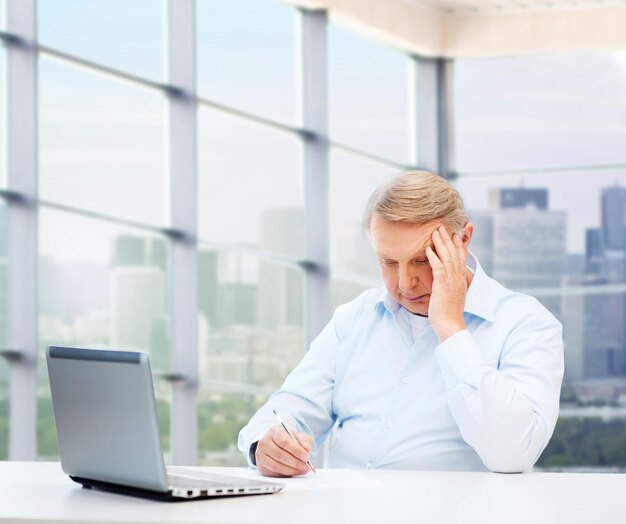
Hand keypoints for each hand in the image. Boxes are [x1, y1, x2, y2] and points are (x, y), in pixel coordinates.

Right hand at [255, 425, 312, 477]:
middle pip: (280, 455)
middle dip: (295, 462)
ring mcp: (261, 454)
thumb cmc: (287, 440)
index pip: (284, 441)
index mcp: (274, 431)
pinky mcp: (261, 465)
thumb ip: (304, 441)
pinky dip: (285, 474)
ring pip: (276, 466)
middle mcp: (265, 442)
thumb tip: (306, 449)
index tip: (306, 457)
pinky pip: (274, 472)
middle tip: (306, 466)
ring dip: (291, 470)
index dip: (296, 451)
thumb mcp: (297, 436)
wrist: (275, 443)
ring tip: (302, 470)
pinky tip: (294, 472)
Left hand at [425, 226, 468, 342]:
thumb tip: (444, 283)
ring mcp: (452, 279)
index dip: (459, 245)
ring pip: (447, 256)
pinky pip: (438, 266)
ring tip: (435, 231)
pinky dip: (433, 256)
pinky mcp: (443, 283)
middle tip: (443, 227)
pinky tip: (428, 248)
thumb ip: (449, 286)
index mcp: (461, 279)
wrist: (451, 324)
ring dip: (441, 243)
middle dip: (448, 238)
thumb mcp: (451, 295)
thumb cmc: (448, 313)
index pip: (461, 257)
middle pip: (455, 253)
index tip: (455, 234)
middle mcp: (458, 277)